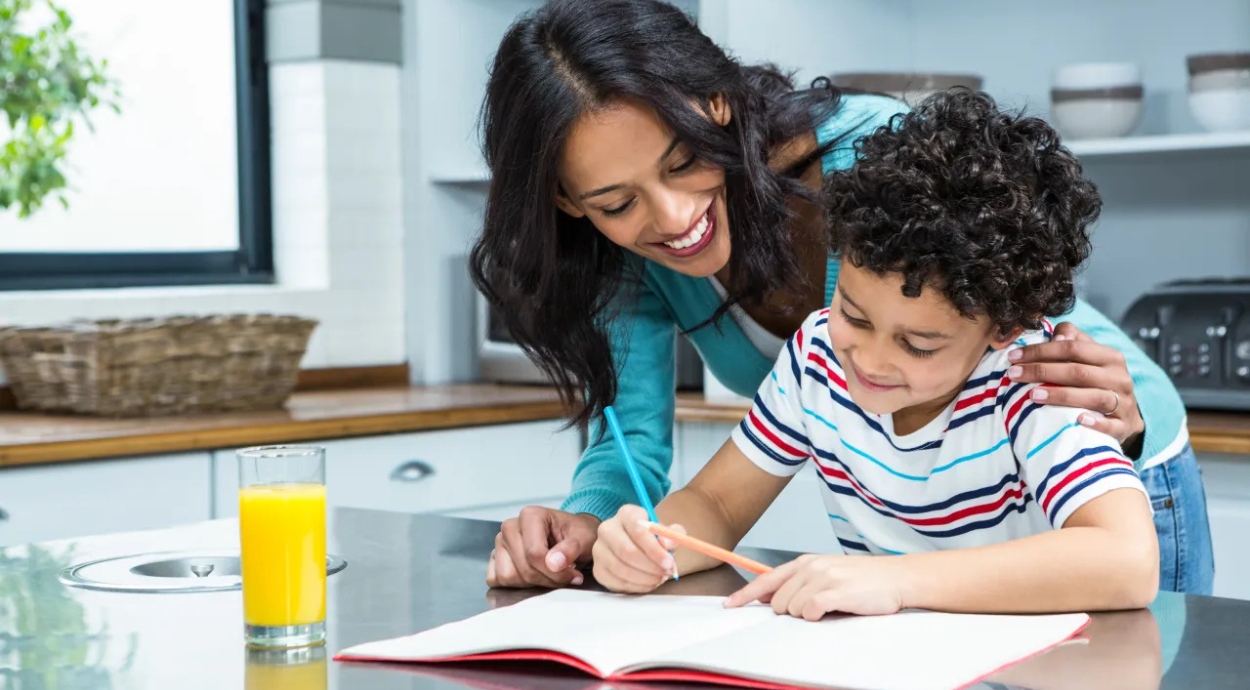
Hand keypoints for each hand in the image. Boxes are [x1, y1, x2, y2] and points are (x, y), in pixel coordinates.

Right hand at [485, 507, 598, 588]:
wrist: (573, 535)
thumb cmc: (577, 534)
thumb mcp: (584, 539)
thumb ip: (571, 549)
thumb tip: (553, 563)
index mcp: (530, 516)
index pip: (534, 553)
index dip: (555, 572)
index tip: (573, 576)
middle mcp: (510, 527)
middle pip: (523, 568)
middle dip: (547, 579)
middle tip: (565, 575)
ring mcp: (500, 542)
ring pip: (508, 577)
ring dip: (533, 583)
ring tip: (550, 573)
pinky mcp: (495, 557)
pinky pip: (497, 580)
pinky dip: (517, 584)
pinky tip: (535, 574)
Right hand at [591, 505, 681, 593]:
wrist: (633, 546)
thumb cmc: (651, 539)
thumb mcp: (666, 532)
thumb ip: (673, 534)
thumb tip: (667, 544)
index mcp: (626, 514)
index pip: (638, 530)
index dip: (654, 549)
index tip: (669, 562)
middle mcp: (607, 529)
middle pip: (627, 551)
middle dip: (650, 566)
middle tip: (665, 574)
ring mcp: (599, 550)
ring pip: (621, 568)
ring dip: (644, 578)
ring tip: (659, 579)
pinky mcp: (597, 569)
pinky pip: (616, 581)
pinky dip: (636, 586)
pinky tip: (648, 583)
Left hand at [723, 554, 905, 619]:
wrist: (896, 577)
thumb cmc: (860, 579)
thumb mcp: (825, 573)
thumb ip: (798, 583)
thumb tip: (768, 598)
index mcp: (804, 562)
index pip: (766, 579)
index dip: (745, 594)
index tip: (729, 605)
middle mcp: (810, 567)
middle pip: (778, 602)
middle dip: (790, 612)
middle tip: (816, 608)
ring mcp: (823, 578)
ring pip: (793, 610)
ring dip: (808, 615)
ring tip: (831, 607)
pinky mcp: (836, 592)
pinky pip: (811, 612)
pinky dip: (817, 616)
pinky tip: (833, 610)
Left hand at [1008, 322, 1143, 447]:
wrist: (1127, 415)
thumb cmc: (1097, 381)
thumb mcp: (1089, 357)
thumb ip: (1072, 341)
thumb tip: (1057, 335)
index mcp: (1110, 357)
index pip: (1073, 348)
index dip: (1041, 351)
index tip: (1013, 357)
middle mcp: (1120, 378)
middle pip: (1079, 372)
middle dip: (1042, 371)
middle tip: (1013, 374)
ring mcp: (1124, 403)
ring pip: (1094, 398)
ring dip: (1062, 396)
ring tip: (1033, 395)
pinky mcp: (1124, 426)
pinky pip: (1112, 426)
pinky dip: (1097, 424)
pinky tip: (1078, 420)